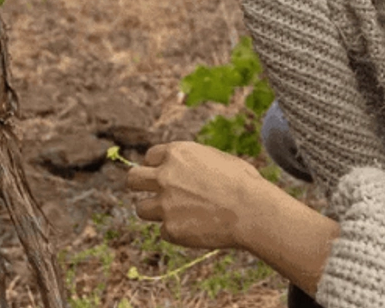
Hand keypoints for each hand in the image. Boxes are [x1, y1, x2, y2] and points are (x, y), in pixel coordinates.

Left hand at [126, 142, 266, 249]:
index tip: (164, 175)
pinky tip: (196, 228)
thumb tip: (181, 165)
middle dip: (139, 185)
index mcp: (177, 153)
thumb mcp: (215, 158)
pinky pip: (164, 231)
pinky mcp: (170, 229)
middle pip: (132, 179)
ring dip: (154, 211)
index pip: (149, 157)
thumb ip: (191, 161)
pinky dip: (176, 231)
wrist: (252, 210)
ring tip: (176, 214)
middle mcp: (165, 176)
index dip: (157, 166)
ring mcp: (165, 204)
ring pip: (141, 209)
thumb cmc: (242, 182)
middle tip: (150, 193)